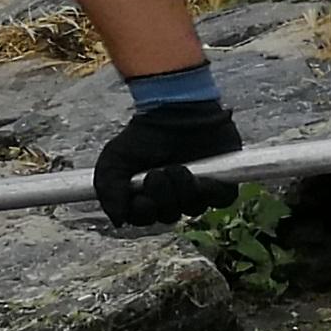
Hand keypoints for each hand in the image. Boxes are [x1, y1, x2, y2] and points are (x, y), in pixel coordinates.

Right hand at [95, 100, 242, 225]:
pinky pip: (220, 200)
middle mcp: (173, 198)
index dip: (143, 213)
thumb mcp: (113, 161)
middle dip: (162, 196)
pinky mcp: (221, 182)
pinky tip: (200, 178)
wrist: (174, 110)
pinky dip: (210, 192)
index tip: (140, 197)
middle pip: (169, 216)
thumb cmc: (142, 136)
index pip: (144, 219)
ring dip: (183, 190)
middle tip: (157, 173)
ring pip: (193, 209)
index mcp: (146, 197)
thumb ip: (109, 191)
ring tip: (177, 167)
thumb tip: (118, 221)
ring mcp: (198, 192)